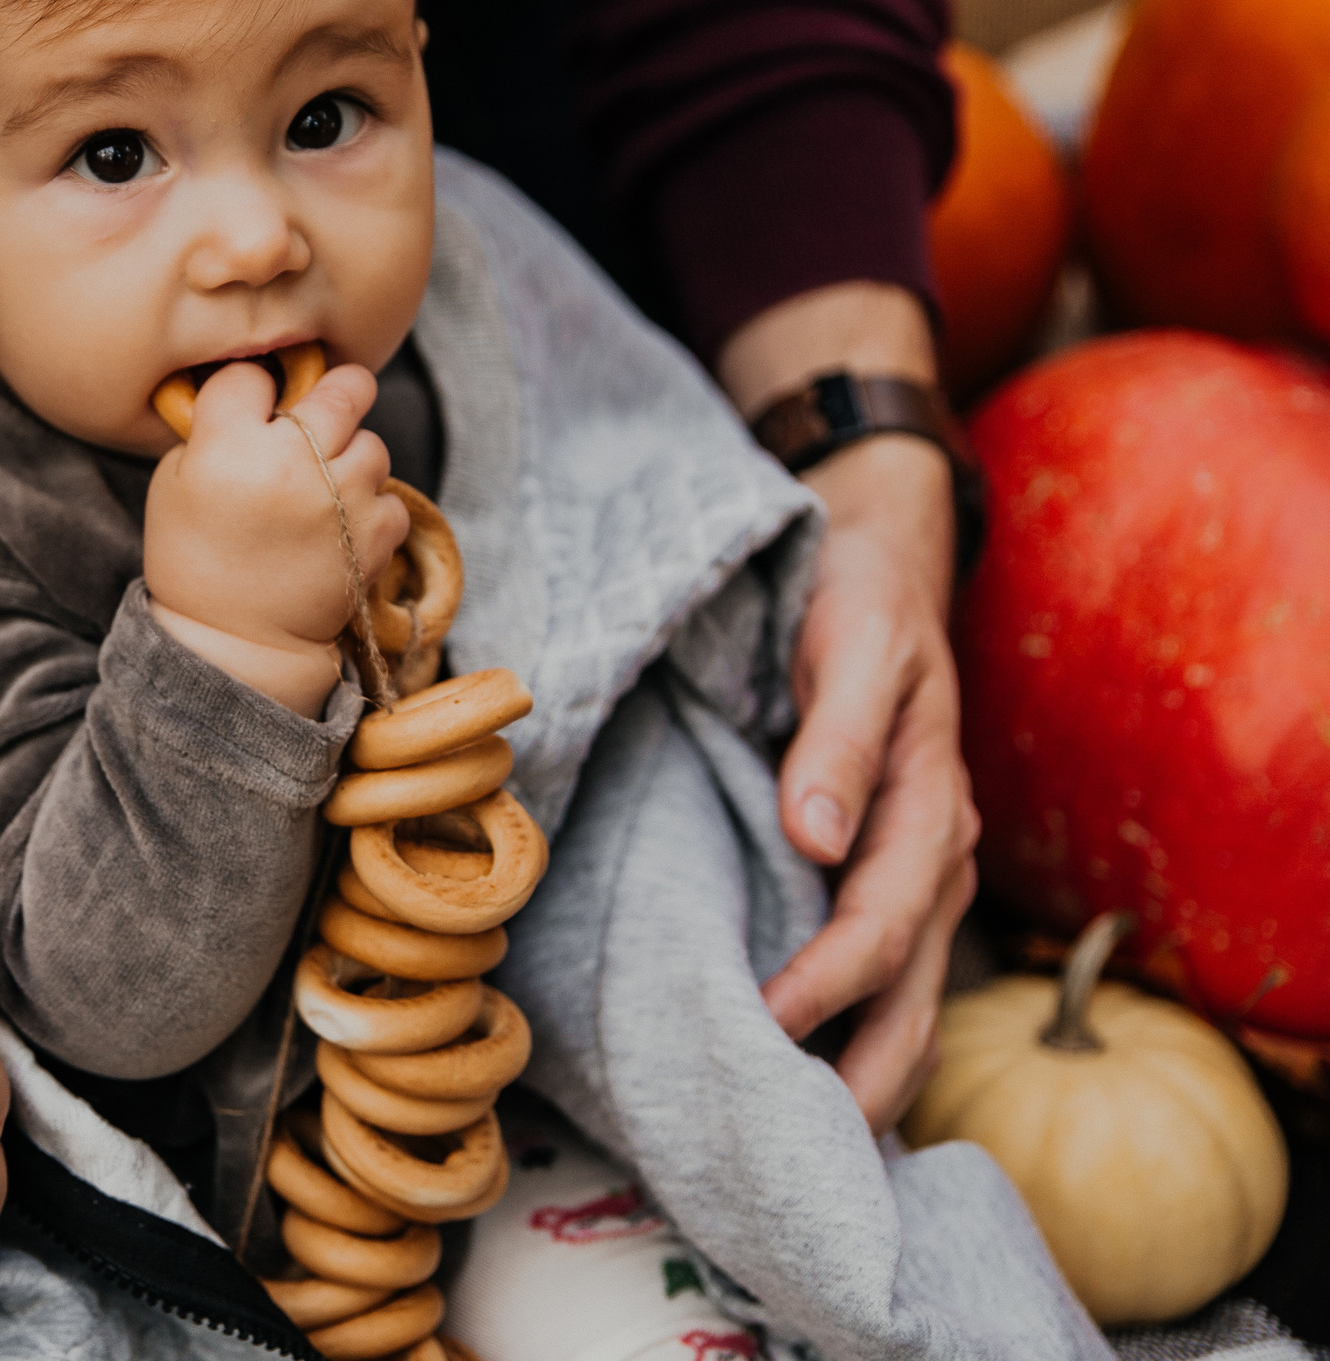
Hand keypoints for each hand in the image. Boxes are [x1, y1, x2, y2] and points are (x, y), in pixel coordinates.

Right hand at [142, 360, 407, 711]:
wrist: (235, 641)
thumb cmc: (196, 558)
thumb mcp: (173, 484)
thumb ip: (211, 431)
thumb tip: (259, 396)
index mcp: (226, 445)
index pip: (252, 376)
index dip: (253, 390)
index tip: (253, 411)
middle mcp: (289, 462)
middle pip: (341, 388)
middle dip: (336, 394)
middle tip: (326, 411)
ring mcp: (339, 497)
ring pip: (372, 442)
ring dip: (352, 458)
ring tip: (324, 490)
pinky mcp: (374, 534)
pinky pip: (389, 496)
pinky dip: (369, 509)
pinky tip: (338, 529)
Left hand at [758, 435, 979, 1133]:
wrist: (881, 557)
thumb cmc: (857, 598)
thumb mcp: (853, 644)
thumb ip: (839, 740)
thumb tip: (814, 834)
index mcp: (932, 803)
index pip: (882, 918)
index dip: (826, 978)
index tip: (765, 1023)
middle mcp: (937, 850)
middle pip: (911, 987)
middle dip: (865, 1071)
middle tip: (801, 1146)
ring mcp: (920, 868)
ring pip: (908, 992)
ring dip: (867, 1067)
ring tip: (807, 1143)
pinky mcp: (888, 870)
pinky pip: (888, 968)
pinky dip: (860, 1027)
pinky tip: (814, 1074)